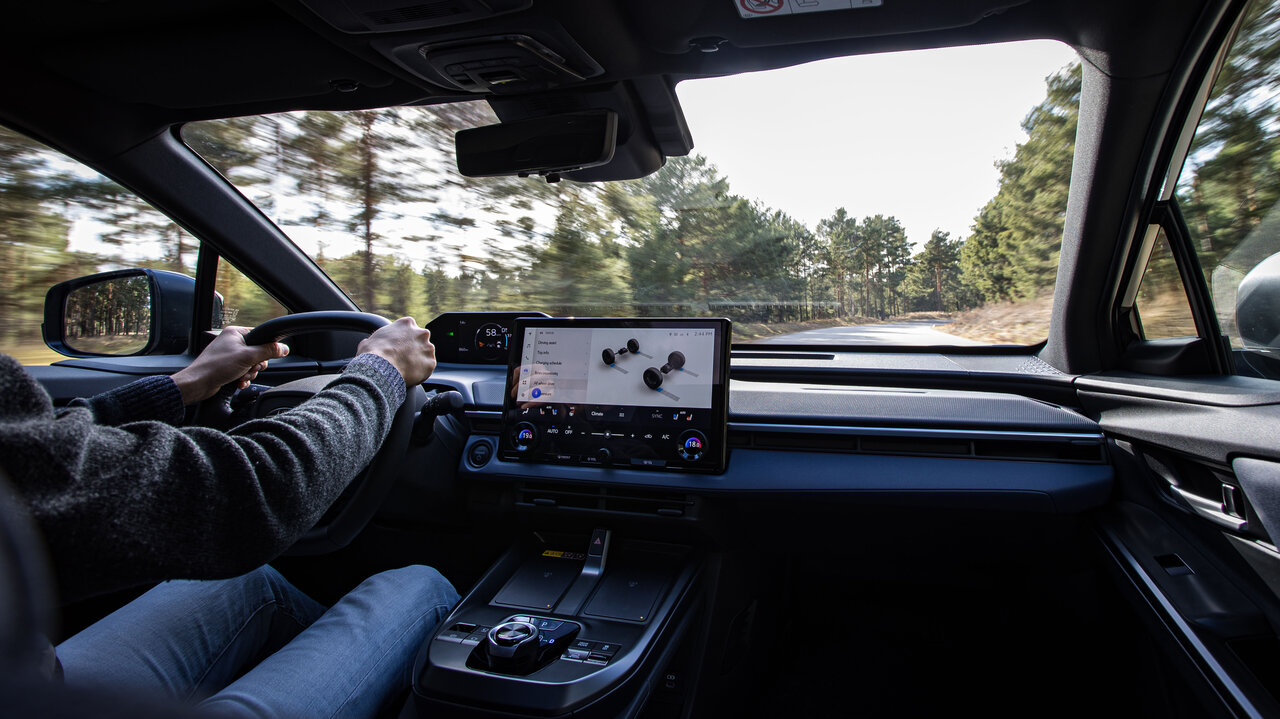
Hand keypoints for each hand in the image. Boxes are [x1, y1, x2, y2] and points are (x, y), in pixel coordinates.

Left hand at [171, 327, 289, 404]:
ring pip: (251, 364)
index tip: (265, 357)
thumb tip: (284, 348)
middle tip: (249, 368)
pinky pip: (243, 371)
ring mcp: (229, 355)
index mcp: (235, 333)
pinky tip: (238, 382)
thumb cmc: (217, 366)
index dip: (265, 349)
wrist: (198, 383)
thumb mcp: (248, 357)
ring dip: (249, 373)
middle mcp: (232, 342)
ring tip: (241, 377)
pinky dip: (243, 378)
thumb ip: (268, 351)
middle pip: (258, 352)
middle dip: (256, 365)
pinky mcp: (226, 367)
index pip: (260, 336)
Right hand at [357, 317, 435, 385]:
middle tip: (403, 359)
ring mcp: (427, 348)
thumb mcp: (369, 341)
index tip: (399, 348)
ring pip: (425, 355)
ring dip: (418, 361)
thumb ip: (375, 339)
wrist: (380, 368)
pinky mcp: (431, 363)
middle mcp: (421, 332)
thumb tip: (367, 343)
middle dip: (413, 349)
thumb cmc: (373, 354)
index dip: (404, 340)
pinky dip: (421, 373)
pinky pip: (427, 369)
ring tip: (405, 369)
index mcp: (407, 323)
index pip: (409, 330)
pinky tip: (410, 376)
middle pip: (420, 341)